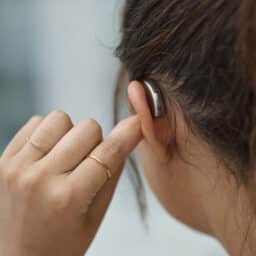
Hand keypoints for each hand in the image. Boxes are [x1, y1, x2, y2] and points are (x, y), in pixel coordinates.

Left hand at [0, 110, 141, 255]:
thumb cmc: (62, 243)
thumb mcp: (96, 214)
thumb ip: (113, 172)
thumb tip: (128, 137)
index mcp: (68, 198)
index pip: (109, 152)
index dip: (128, 133)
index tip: (137, 123)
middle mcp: (40, 178)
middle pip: (87, 127)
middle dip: (95, 140)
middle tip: (88, 160)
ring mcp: (17, 166)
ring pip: (60, 118)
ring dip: (70, 133)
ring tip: (65, 155)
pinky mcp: (3, 159)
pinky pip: (35, 122)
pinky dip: (48, 133)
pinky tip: (48, 153)